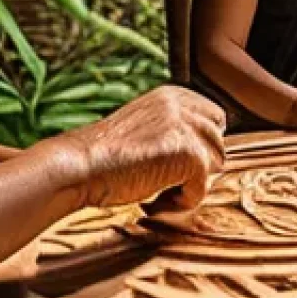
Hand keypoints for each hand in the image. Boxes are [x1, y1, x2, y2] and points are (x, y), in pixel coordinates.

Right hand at [50, 86, 225, 212]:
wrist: (77, 167)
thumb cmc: (103, 157)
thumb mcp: (144, 129)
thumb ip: (173, 130)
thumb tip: (207, 154)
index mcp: (173, 95)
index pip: (215, 119)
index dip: (200, 146)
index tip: (174, 163)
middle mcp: (184, 105)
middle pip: (219, 143)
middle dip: (198, 167)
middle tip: (162, 180)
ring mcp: (189, 128)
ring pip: (215, 166)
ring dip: (189, 184)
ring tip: (156, 189)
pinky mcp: (191, 155)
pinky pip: (202, 189)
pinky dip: (181, 202)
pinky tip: (154, 199)